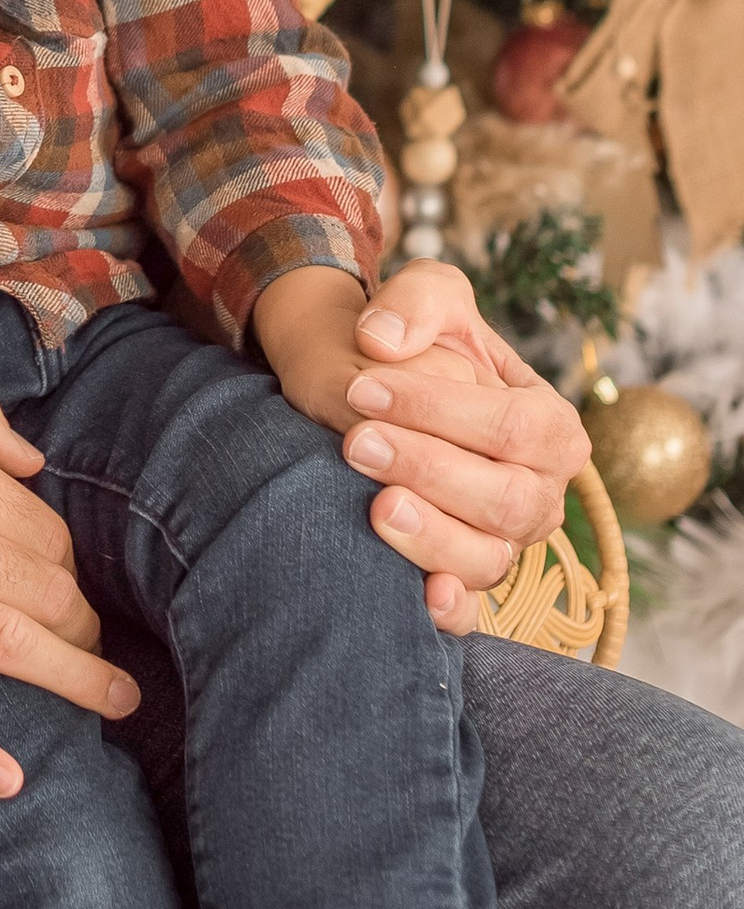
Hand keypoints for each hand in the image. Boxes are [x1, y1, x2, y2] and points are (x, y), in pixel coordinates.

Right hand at [0, 355, 135, 802]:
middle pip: (36, 586)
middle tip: (97, 646)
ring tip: (117, 703)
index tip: (70, 580)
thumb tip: (32, 462)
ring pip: (2, 645)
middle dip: (80, 621)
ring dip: (73, 680)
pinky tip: (7, 781)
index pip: (38, 524)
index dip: (66, 557)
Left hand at [260, 258, 586, 631]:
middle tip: (357, 443)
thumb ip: (416, 302)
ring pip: (487, 558)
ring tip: (377, 507)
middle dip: (430, 470)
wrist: (377, 388)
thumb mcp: (428, 298)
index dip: (440, 409)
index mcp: (550, 425)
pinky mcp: (466, 577)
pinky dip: (451, 611)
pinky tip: (421, 597)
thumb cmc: (417, 344)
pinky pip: (470, 610)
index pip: (512, 425)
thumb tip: (380, 341)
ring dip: (433, 537)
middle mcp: (541, 492)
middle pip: (507, 499)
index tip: (364, 388)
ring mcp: (506, 542)